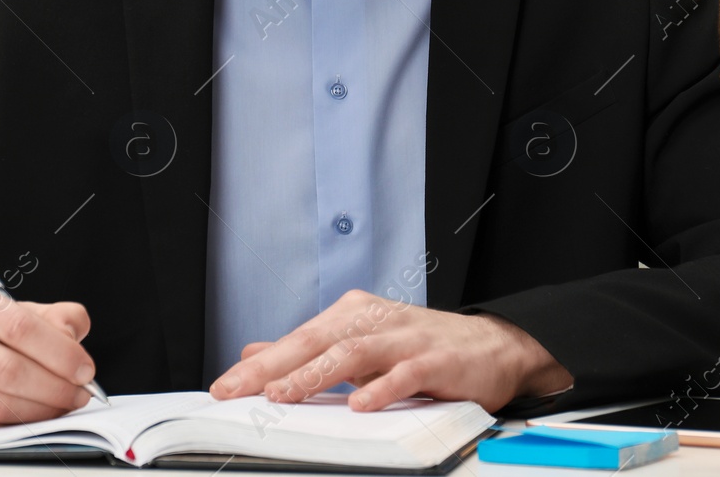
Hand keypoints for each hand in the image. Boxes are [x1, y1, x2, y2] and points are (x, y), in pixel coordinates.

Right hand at [0, 275, 96, 426]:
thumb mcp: (1, 307)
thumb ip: (46, 315)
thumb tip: (74, 332)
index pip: (18, 325)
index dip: (59, 352)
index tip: (84, 368)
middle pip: (7, 369)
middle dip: (54, 387)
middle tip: (78, 394)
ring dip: (37, 411)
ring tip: (60, 406)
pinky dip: (9, 425)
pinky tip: (27, 417)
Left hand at [208, 289, 572, 413]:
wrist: (494, 345)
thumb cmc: (422, 347)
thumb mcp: (360, 342)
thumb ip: (309, 350)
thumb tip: (255, 351)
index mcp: (352, 315)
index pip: (297, 339)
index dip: (259, 362)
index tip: (225, 386)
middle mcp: (374, 320)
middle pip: (316, 341)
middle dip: (272, 366)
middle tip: (238, 389)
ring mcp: (406, 338)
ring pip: (353, 351)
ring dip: (315, 374)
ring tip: (283, 395)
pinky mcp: (436, 359)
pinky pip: (405, 373)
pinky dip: (381, 388)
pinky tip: (359, 404)